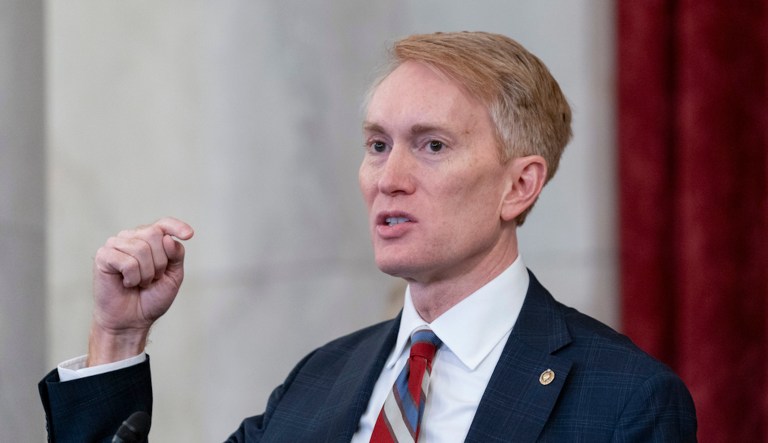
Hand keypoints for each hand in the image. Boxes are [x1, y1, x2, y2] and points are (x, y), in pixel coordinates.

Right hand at [87, 217, 193, 365]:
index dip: (177, 226)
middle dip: (160, 262)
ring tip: (139, 282)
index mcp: (149, 239)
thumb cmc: (151, 297)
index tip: (189, 235)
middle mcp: (131, 237)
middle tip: (152, 278)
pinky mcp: (103, 256)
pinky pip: (127, 262)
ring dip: (146, 273)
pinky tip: (126, 283)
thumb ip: (175, 255)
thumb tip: (168, 238)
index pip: (163, 224)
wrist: (132, 319)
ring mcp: (115, 245)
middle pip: (154, 235)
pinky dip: (132, 278)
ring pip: (141, 248)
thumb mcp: (173, 275)